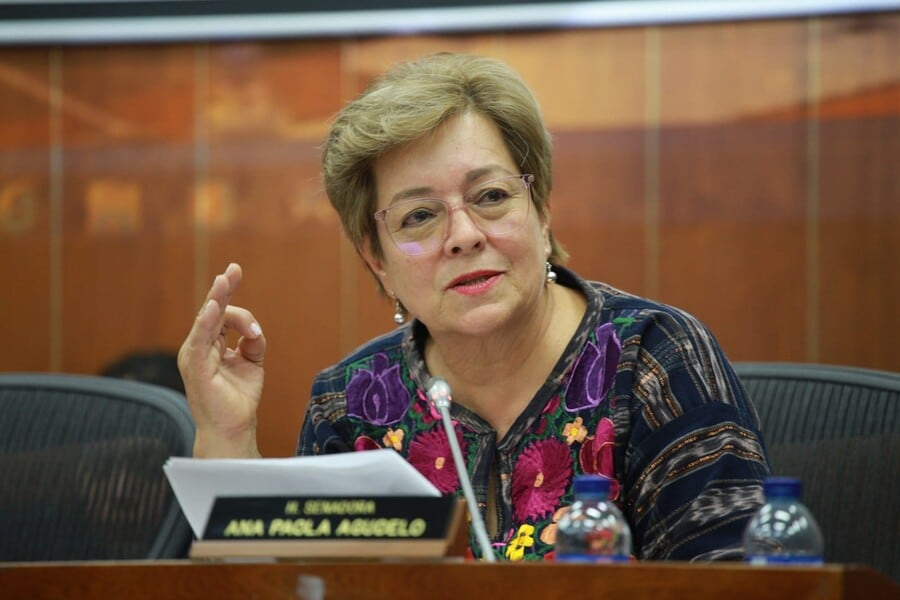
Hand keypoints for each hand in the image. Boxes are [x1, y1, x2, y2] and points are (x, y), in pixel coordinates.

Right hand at [177, 263, 264, 457]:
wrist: (232, 429)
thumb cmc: (238, 399)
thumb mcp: (253, 363)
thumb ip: (253, 342)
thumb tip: (254, 330)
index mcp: (210, 345)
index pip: (219, 313)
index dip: (227, 292)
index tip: (235, 271)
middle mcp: (199, 347)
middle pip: (211, 311)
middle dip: (222, 288)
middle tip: (233, 270)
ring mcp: (195, 356)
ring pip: (206, 321)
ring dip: (217, 299)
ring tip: (225, 281)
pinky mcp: (196, 367)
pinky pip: (200, 340)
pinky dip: (207, 322)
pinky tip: (215, 307)